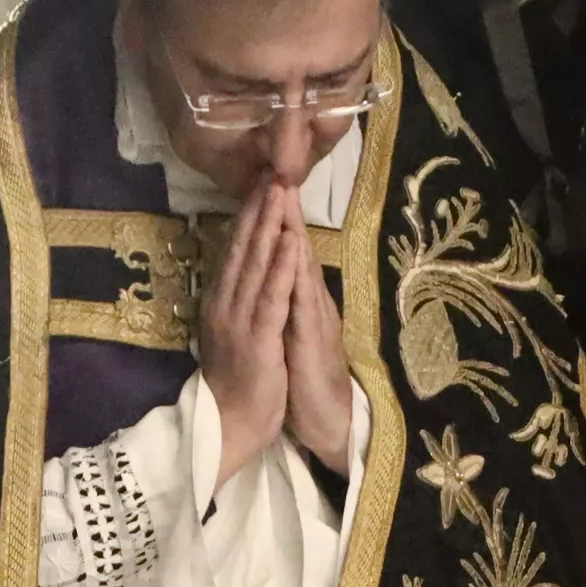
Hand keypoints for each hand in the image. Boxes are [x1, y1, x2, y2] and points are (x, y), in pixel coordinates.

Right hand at [199, 182, 294, 489]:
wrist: (229, 428)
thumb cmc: (237, 386)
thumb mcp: (232, 335)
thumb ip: (235, 303)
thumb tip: (239, 272)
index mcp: (221, 302)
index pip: (235, 250)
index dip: (248, 214)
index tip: (261, 181)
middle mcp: (225, 304)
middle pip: (243, 247)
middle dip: (258, 207)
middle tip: (271, 169)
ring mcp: (240, 321)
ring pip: (255, 264)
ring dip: (269, 225)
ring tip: (280, 191)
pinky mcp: (258, 339)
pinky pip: (271, 297)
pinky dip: (281, 267)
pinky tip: (290, 241)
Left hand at [282, 201, 352, 470]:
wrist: (325, 419)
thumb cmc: (303, 379)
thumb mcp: (287, 333)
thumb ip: (282, 302)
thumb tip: (269, 276)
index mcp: (294, 300)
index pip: (281, 252)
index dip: (271, 218)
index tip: (260, 182)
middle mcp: (306, 301)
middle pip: (291, 247)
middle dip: (281, 208)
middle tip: (273, 167)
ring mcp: (312, 316)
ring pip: (299, 264)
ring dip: (291, 227)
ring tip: (284, 191)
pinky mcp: (313, 336)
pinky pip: (303, 298)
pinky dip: (297, 270)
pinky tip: (295, 246)